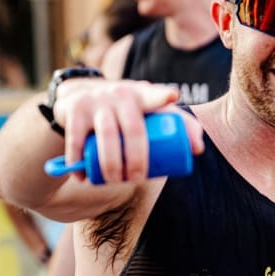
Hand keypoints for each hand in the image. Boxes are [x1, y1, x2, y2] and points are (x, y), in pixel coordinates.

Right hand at [53, 79, 204, 183]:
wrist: (83, 94)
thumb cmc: (128, 110)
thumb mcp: (149, 110)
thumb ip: (177, 124)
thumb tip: (198, 150)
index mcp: (143, 95)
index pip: (155, 95)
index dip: (163, 96)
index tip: (172, 96)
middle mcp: (121, 94)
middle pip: (133, 130)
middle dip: (136, 160)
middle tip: (136, 179)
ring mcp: (97, 100)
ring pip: (106, 137)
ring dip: (110, 164)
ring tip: (115, 181)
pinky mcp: (75, 110)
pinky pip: (76, 139)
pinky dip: (78, 163)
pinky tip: (83, 178)